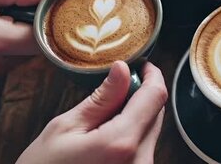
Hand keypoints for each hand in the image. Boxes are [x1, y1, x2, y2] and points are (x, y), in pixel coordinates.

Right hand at [17, 61, 166, 163]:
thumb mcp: (64, 128)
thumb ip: (101, 99)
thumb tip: (122, 69)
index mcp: (122, 142)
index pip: (155, 97)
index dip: (152, 75)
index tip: (142, 65)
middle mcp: (140, 161)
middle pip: (156, 114)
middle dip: (141, 95)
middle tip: (118, 85)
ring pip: (151, 131)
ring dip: (136, 116)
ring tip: (104, 116)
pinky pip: (143, 148)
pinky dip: (131, 135)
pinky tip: (106, 136)